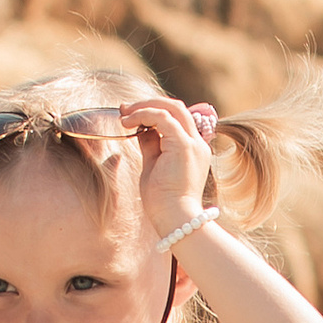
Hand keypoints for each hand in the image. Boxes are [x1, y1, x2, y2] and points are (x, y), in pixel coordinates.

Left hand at [122, 95, 214, 239]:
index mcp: (193, 149)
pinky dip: (143, 115)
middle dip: (149, 103)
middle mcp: (197, 143)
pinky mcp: (183, 146)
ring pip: (172, 108)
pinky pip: (162, 118)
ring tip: (124, 114)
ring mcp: (192, 144)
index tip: (130, 114)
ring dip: (145, 106)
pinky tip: (127, 122)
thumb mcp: (154, 166)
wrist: (175, 219)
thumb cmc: (164, 202)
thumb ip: (151, 145)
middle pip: (177, 107)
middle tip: (125, 109)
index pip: (178, 118)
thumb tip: (140, 129)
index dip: (154, 111)